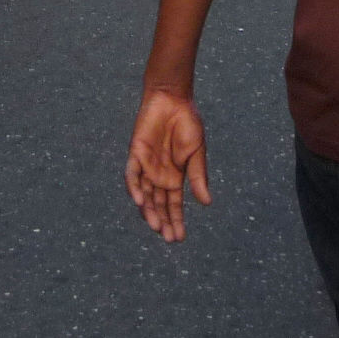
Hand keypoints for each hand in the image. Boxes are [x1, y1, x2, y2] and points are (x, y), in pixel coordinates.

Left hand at [125, 88, 211, 242]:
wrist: (173, 99)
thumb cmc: (188, 124)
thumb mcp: (197, 153)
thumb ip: (198, 176)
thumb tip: (206, 203)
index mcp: (175, 177)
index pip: (173, 205)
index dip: (176, 221)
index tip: (180, 238)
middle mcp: (159, 175)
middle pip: (158, 204)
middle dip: (163, 221)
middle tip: (168, 237)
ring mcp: (146, 166)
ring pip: (144, 194)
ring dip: (148, 210)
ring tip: (156, 226)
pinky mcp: (136, 153)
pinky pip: (132, 174)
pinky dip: (134, 187)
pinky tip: (140, 200)